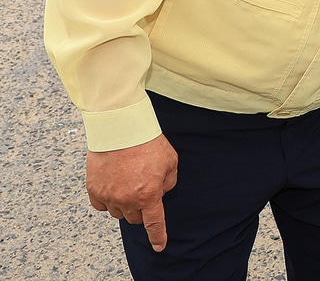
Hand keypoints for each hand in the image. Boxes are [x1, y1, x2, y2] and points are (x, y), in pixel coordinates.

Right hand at [87, 135, 178, 251]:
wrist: (121, 128)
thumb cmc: (148, 142)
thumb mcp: (170, 162)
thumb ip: (168, 182)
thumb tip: (160, 192)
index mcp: (148, 195)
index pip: (154, 224)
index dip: (158, 237)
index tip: (159, 246)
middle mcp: (127, 200)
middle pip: (135, 219)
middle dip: (142, 210)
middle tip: (144, 192)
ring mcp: (108, 196)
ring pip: (118, 213)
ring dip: (125, 206)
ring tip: (128, 185)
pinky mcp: (93, 189)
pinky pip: (101, 206)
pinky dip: (108, 201)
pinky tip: (113, 188)